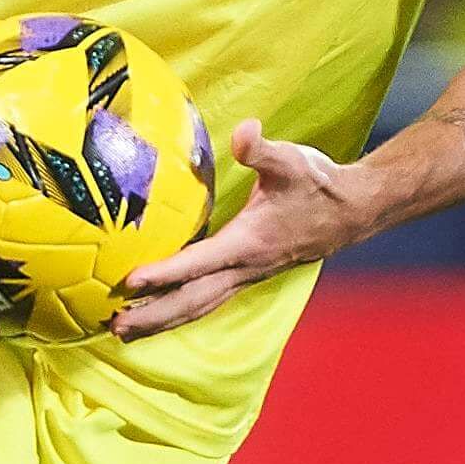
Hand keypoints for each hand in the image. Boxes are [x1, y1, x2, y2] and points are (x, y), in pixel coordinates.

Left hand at [114, 118, 381, 339]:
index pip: (199, 262)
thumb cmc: (318, 185)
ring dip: (161, 321)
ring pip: (198, 307)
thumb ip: (262, 149)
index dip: (166, 273)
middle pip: (192, 300)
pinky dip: (179, 311)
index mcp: (248, 243)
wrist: (351, 212)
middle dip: (153, 314)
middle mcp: (244, 267)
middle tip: (113, 325)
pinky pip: (207, 300)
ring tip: (122, 332)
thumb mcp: (292, 160)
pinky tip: (156, 315)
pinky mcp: (246, 276)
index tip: (130, 281)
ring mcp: (246, 276)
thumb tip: (245, 131)